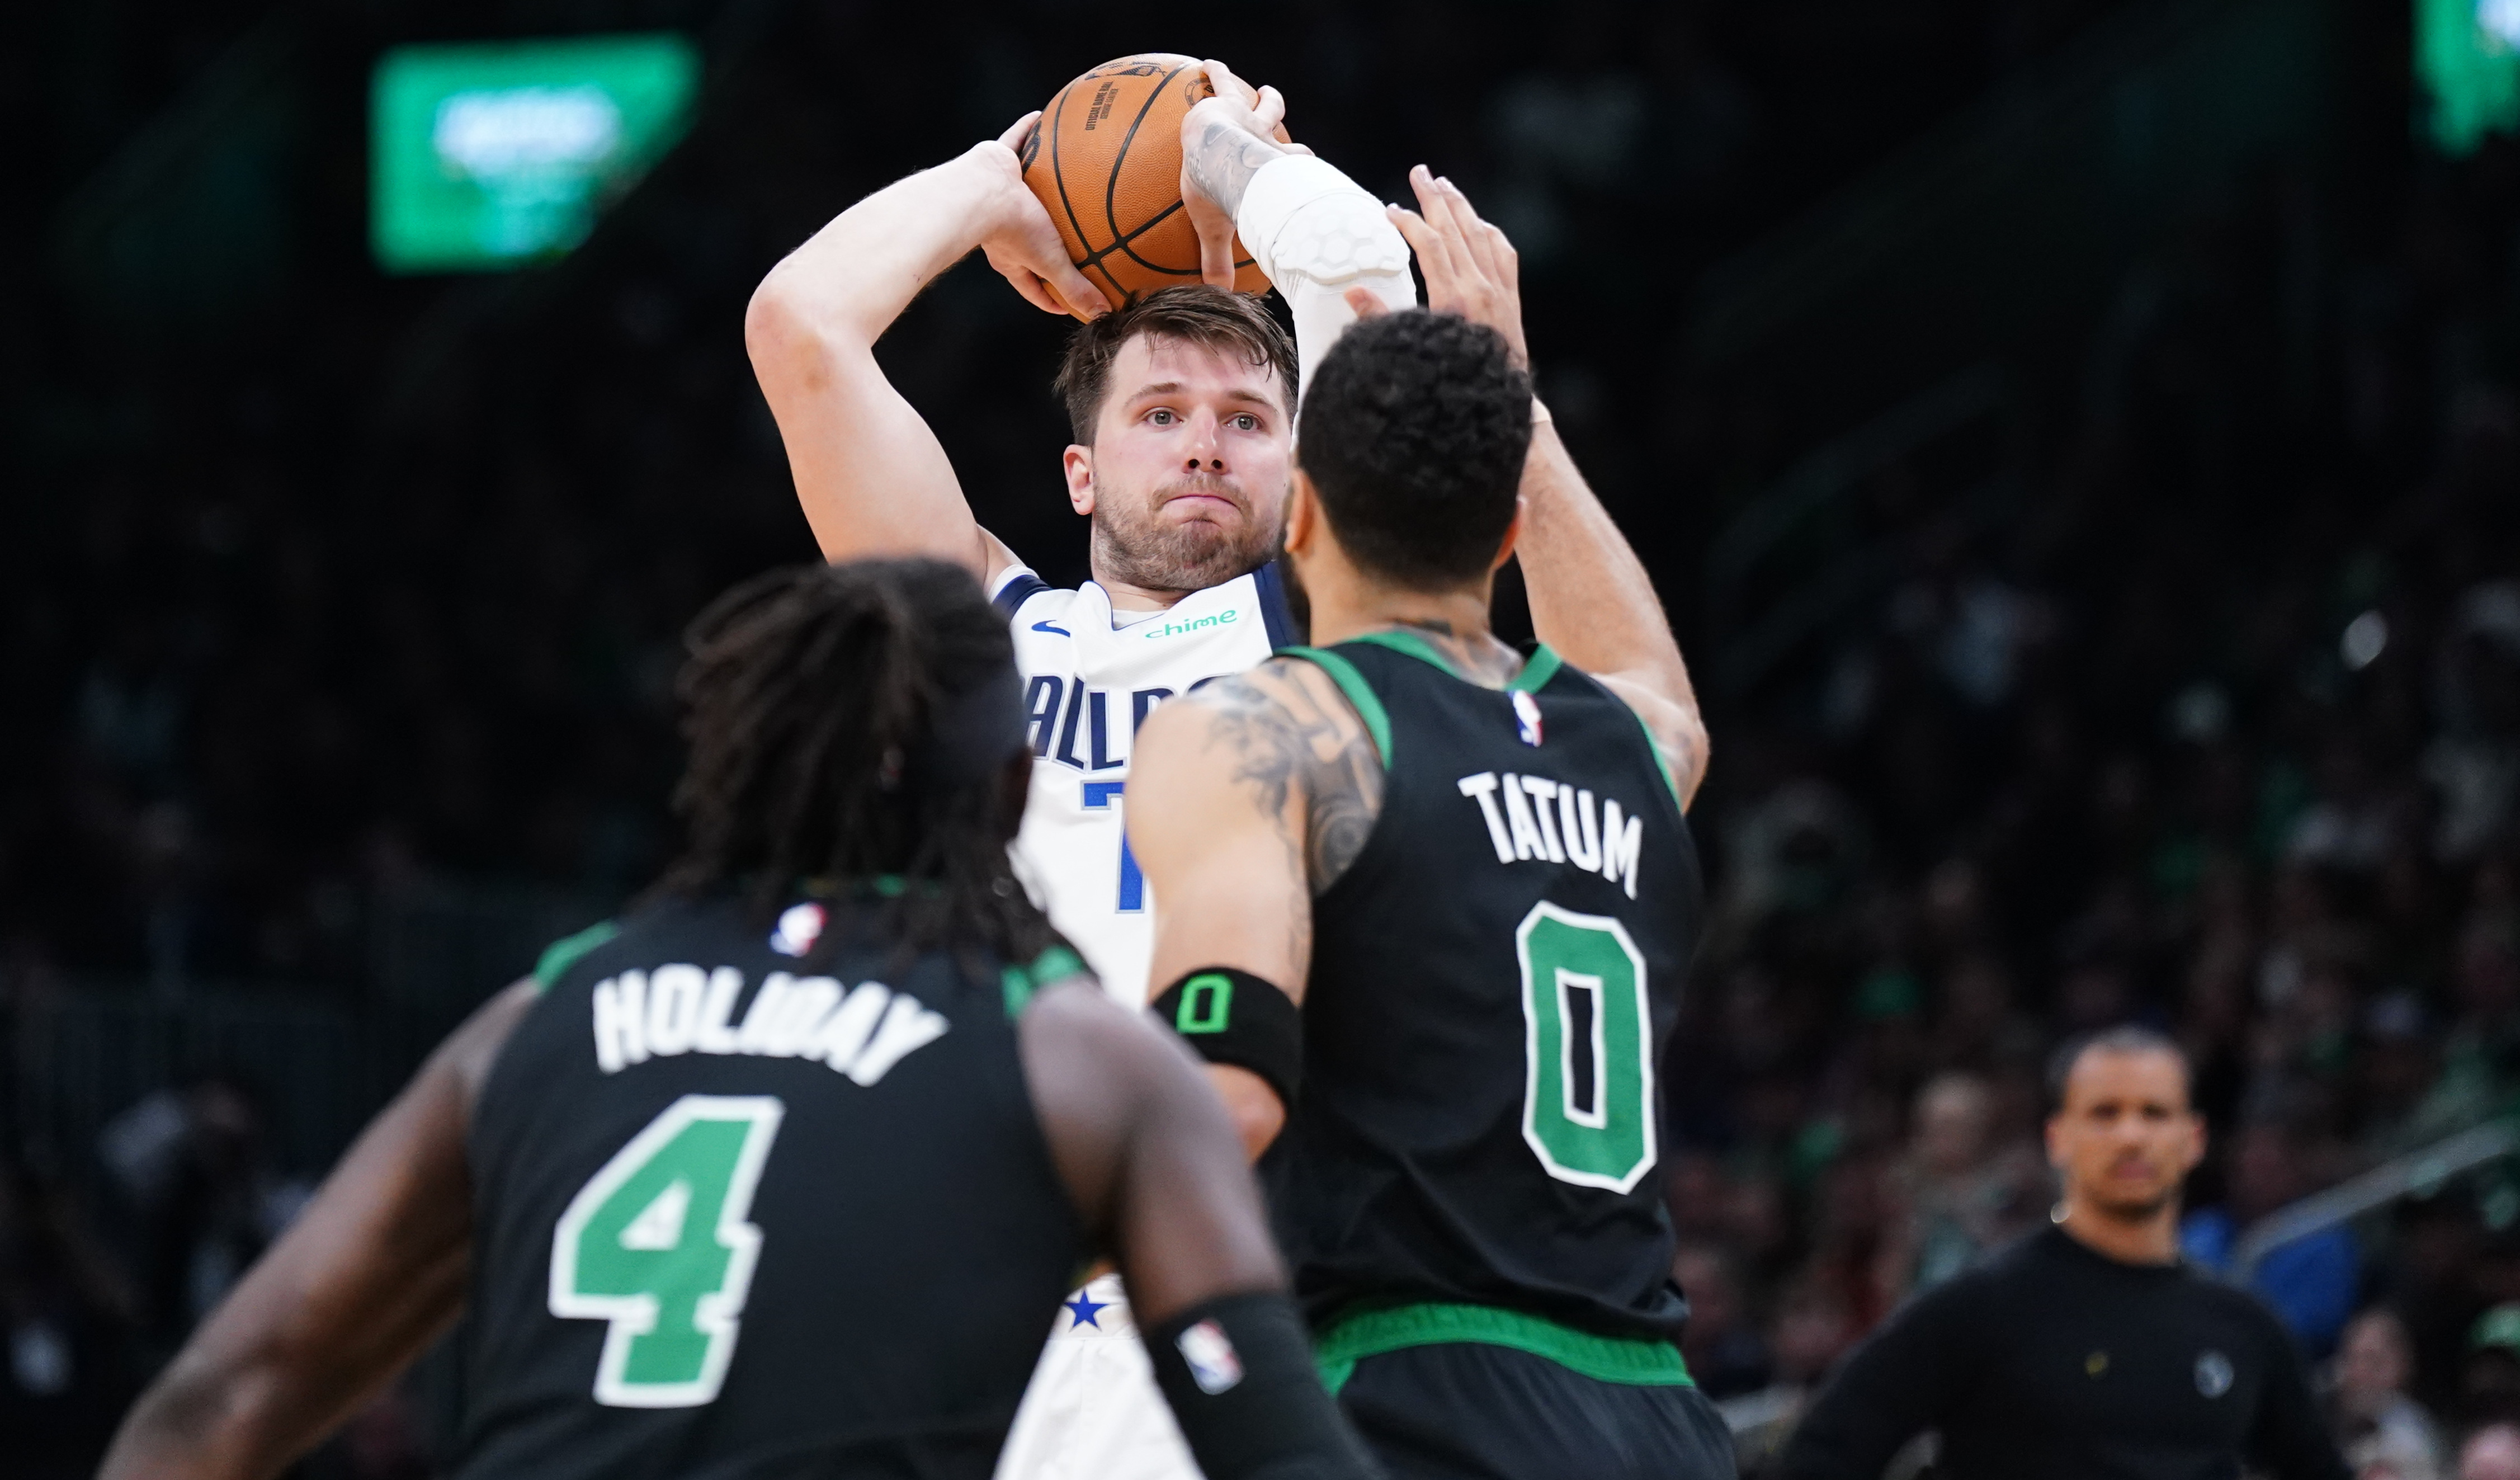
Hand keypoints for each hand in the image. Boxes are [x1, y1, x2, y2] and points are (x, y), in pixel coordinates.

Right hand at [977, 113, 1110, 319]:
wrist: (980, 193)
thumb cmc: (1012, 229)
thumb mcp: (1050, 262)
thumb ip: (1074, 286)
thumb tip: (1103, 314)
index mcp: (1012, 256)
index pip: (1032, 284)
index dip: (1049, 296)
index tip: (1065, 302)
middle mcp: (1003, 225)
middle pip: (1030, 236)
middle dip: (1047, 237)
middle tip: (1067, 239)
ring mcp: (999, 191)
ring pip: (1024, 188)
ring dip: (1039, 184)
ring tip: (1059, 176)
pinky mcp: (995, 160)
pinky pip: (1015, 140)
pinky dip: (1027, 129)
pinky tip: (1041, 116)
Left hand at [1179, 60, 1300, 289]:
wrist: (1216, 153)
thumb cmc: (1220, 191)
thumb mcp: (1216, 229)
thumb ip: (1216, 261)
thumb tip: (1218, 297)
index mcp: (1274, 171)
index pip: (1297, 170)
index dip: (1305, 167)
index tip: (1310, 165)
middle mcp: (1267, 143)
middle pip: (1284, 133)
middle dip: (1286, 129)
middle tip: (1283, 120)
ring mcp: (1249, 119)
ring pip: (1264, 105)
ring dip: (1262, 97)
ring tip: (1261, 89)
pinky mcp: (1226, 101)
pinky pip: (1221, 81)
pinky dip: (1216, 72)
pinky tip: (1207, 63)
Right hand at [1350, 166, 1527, 365]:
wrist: (1501, 402)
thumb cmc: (1452, 381)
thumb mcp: (1411, 350)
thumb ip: (1380, 319)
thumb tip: (1352, 292)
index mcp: (1453, 299)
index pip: (1430, 244)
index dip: (1409, 222)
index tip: (1391, 211)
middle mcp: (1480, 288)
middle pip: (1456, 229)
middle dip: (1435, 197)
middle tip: (1420, 172)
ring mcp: (1500, 291)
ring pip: (1481, 235)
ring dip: (1462, 206)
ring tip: (1444, 185)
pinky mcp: (1512, 298)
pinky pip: (1503, 253)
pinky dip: (1489, 232)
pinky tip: (1479, 222)